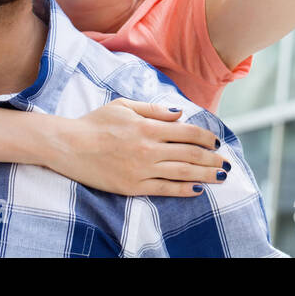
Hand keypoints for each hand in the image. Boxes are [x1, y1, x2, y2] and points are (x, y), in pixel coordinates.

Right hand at [47, 98, 228, 196]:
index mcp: (148, 127)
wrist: (68, 146)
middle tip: (226, 163)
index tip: (216, 142)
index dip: (206, 138)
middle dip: (212, 159)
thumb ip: (155, 110)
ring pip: (182, 173)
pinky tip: (197, 190)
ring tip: (221, 177)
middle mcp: (149, 149)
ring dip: (205, 175)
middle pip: (190, 155)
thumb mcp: (125, 105)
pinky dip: (183, 190)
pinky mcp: (132, 187)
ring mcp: (141, 170)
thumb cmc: (96, 122)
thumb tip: (179, 114)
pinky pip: (164, 189)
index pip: (188, 133)